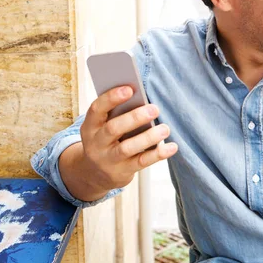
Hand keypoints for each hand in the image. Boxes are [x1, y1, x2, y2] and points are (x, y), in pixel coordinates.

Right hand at [61, 86, 177, 199]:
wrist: (95, 174)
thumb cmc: (107, 139)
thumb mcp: (104, 126)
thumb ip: (117, 114)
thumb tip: (143, 100)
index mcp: (90, 126)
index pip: (96, 109)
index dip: (111, 98)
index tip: (130, 89)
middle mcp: (96, 143)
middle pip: (113, 128)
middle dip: (135, 117)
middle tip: (154, 108)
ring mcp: (108, 160)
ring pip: (127, 148)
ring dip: (148, 137)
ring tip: (165, 128)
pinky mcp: (122, 172)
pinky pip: (141, 162)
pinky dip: (158, 154)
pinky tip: (172, 147)